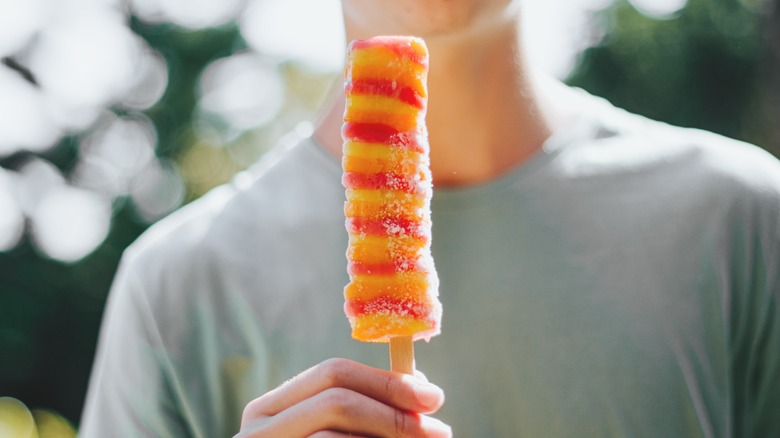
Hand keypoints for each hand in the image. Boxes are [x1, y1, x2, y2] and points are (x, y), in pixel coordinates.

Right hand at [236, 358, 450, 436]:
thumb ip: (370, 413)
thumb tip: (419, 383)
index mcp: (273, 408)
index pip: (333, 373)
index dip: (387, 382)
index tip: (433, 397)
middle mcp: (258, 430)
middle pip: (336, 400)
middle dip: (394, 414)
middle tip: (441, 432)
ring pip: (334, 437)